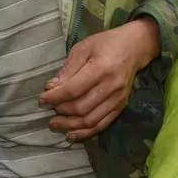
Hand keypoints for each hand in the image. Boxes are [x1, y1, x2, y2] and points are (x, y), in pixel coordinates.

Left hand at [40, 18, 159, 141]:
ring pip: (90, 120)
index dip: (55, 98)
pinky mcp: (121, 106)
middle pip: (81, 108)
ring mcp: (118, 99)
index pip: (73, 90)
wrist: (135, 48)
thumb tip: (51, 88)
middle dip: (61, 112)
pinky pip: (102, 125)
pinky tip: (71, 134)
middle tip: (48, 110)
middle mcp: (111, 86)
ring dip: (70, 126)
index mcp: (101, 68)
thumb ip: (68, 69)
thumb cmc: (106, 44)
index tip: (42, 100)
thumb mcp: (83, 48)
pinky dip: (85, 132)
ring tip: (55, 124)